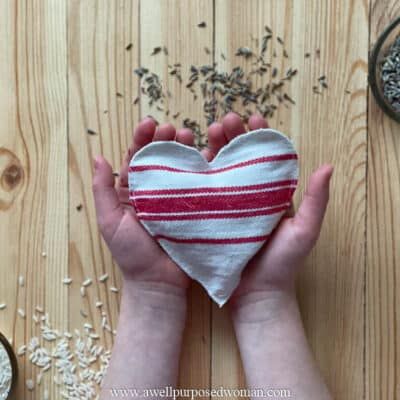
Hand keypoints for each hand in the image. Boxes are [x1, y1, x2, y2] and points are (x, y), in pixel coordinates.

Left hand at [92, 118, 194, 289]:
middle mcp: (154, 193)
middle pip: (159, 160)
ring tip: (191, 136)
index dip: (141, 140)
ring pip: (179, 169)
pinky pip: (197, 185)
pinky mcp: (193, 209)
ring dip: (184, 150)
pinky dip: (202, 170)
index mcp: (132, 193)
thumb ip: (102, 190)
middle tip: (174, 128)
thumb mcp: (110, 221)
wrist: (160, 283)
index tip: (151, 124)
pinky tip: (207, 156)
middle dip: (165, 141)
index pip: (135, 160)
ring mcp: (175, 200)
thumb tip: (97, 157)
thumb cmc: (132, 255)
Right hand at [199, 112, 332, 304]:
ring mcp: (228, 207)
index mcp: (271, 195)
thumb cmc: (282, 265)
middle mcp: (249, 197)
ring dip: (213, 151)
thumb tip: (328, 167)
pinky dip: (198, 175)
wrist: (256, 295)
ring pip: (219, 171)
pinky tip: (191, 161)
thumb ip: (316, 201)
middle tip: (223, 122)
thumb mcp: (304, 232)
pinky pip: (204, 192)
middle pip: (239, 159)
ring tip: (205, 135)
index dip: (260, 136)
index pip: (266, 158)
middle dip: (232, 137)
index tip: (253, 117)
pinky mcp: (211, 218)